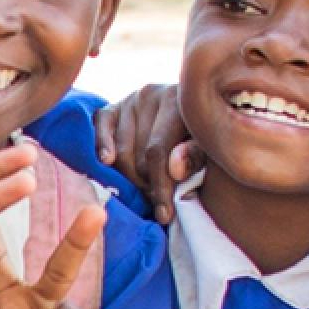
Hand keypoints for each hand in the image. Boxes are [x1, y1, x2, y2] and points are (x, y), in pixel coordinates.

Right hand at [94, 84, 202, 223]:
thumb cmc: (204, 137)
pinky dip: (101, 145)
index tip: (164, 215)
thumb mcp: (208, 148)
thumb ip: (195, 157)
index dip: (160, 186)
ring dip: (129, 177)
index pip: (158, 151)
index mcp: (179, 100)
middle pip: (137, 156)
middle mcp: (151, 93)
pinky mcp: (112, 107)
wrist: (193, 115)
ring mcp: (130, 99)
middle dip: (146, 184)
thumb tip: (174, 169)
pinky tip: (106, 161)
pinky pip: (99, 126)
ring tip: (144, 189)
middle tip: (156, 200)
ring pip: (119, 151)